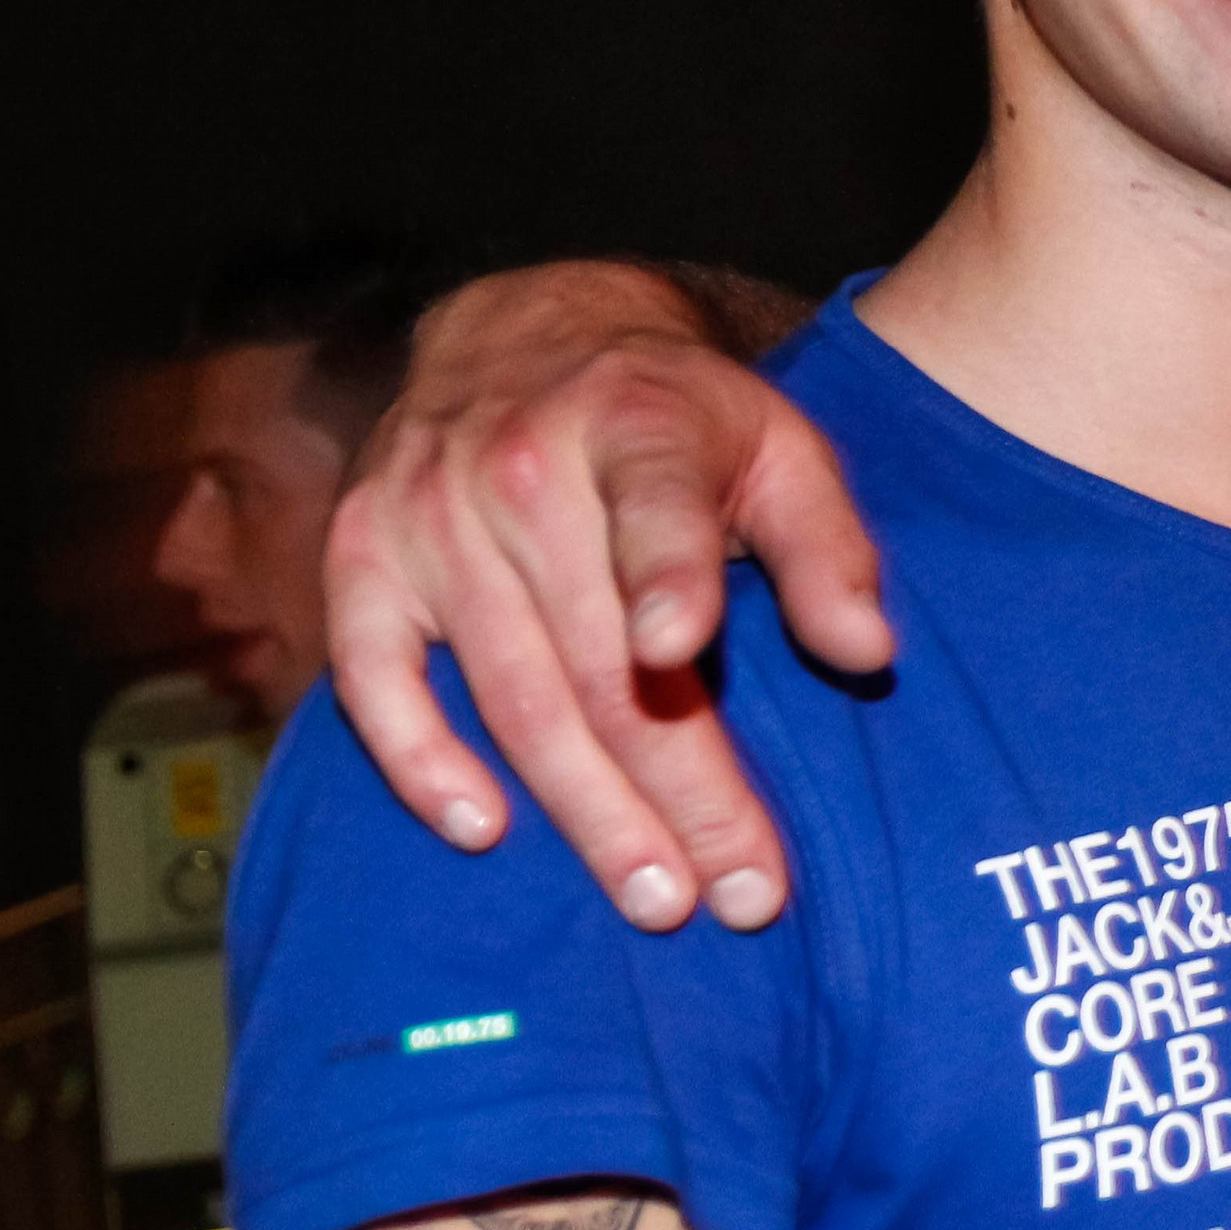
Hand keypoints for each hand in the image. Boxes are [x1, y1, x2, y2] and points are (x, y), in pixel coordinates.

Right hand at [324, 261, 891, 928]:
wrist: (525, 334)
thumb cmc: (677, 419)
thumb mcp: (779, 447)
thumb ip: (828, 547)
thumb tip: (868, 652)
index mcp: (636, 423)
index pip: (654, 507)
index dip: (665, 578)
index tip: (678, 651)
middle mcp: (520, 466)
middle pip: (601, 660)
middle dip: (677, 788)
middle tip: (737, 891)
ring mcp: (427, 516)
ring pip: (514, 694)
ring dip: (586, 809)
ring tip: (655, 895)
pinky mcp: (362, 558)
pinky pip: (374, 679)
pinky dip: (420, 761)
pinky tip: (484, 830)